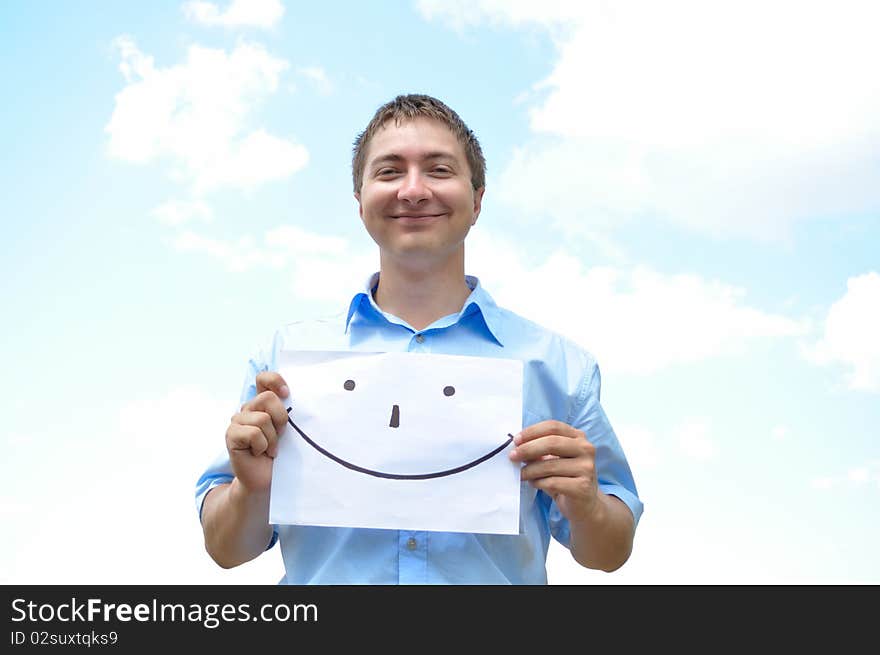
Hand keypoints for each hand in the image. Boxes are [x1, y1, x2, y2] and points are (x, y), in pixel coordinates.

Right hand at [225, 372, 289, 494]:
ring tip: (269, 449)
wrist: (267, 479)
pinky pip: (253, 433)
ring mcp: (238, 421)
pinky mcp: (231, 434)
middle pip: (267, 398)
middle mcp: (248, 408)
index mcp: (262, 403)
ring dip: (272, 438)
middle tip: (280, 436)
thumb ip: (286, 410)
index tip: (286, 394)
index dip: (274, 381)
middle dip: (280, 420)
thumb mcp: (288, 429)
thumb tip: (289, 395)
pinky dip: (262, 446)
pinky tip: (259, 453)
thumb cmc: (281, 453)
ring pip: (262, 418)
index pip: (263, 378)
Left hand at [509, 420, 598, 523]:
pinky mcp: (582, 487)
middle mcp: (586, 449)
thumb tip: (517, 446)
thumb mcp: (554, 459)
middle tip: (512, 456)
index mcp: (578, 437)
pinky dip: (538, 483)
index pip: (553, 426)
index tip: (515, 440)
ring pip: (550, 465)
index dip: (532, 431)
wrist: (585, 504)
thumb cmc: (565, 477)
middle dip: (527, 449)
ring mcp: (586, 468)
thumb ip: (540, 450)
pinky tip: (534, 484)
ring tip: (522, 474)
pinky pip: (552, 482)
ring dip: (530, 470)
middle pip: (552, 442)